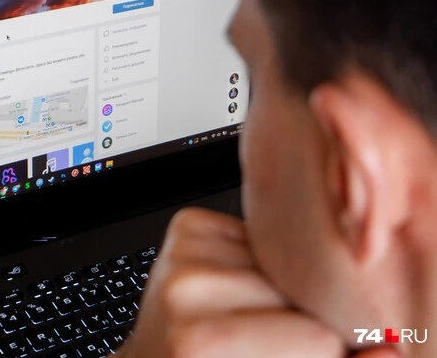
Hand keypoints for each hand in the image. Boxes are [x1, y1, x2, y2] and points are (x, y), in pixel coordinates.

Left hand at [114, 207, 345, 357]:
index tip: (300, 352)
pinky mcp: (187, 226)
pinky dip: (253, 264)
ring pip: (283, 263)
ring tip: (242, 317)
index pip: (317, 337)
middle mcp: (187, 289)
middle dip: (298, 323)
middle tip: (263, 339)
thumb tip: (388, 353)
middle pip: (300, 296)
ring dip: (275, 292)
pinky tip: (231, 288)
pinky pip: (254, 237)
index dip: (321, 354)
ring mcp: (184, 252)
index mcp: (204, 341)